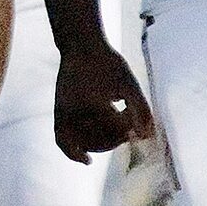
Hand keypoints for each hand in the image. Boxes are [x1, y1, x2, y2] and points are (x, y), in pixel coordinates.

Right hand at [52, 42, 153, 161]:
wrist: (81, 45)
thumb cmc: (107, 62)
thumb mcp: (130, 84)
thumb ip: (140, 110)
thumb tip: (147, 137)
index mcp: (93, 104)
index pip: (114, 130)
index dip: (129, 130)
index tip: (139, 124)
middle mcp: (74, 112)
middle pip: (97, 140)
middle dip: (115, 140)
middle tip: (129, 131)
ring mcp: (63, 113)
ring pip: (81, 143)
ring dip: (99, 145)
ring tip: (115, 137)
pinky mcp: (59, 112)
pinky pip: (62, 139)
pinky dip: (73, 152)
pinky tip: (86, 160)